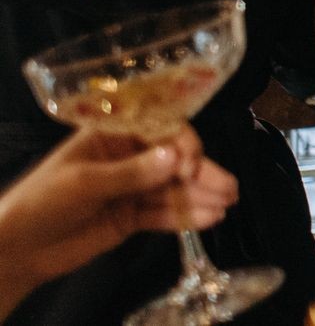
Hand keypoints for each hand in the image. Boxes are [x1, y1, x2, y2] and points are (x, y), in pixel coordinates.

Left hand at [0, 127, 235, 305]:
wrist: (15, 250)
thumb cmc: (39, 202)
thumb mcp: (83, 183)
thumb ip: (131, 173)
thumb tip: (176, 158)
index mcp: (112, 136)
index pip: (159, 130)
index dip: (182, 144)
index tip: (190, 166)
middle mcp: (127, 158)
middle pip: (173, 160)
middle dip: (201, 172)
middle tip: (228, 187)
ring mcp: (131, 188)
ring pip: (174, 187)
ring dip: (201, 195)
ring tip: (227, 204)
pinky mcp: (131, 216)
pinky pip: (164, 213)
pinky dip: (187, 216)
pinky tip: (209, 218)